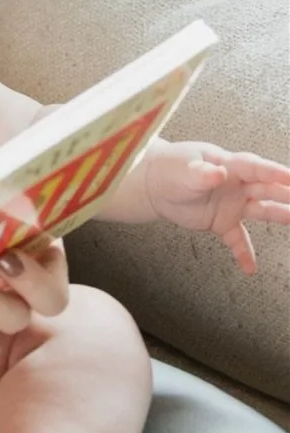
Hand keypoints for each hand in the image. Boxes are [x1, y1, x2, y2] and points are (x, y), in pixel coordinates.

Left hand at [142, 141, 289, 273]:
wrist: (155, 185)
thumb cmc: (170, 168)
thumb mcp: (183, 169)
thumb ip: (201, 173)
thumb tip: (218, 173)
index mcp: (228, 165)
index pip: (255, 168)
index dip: (273, 172)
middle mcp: (236, 184)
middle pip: (267, 188)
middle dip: (287, 193)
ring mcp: (232, 204)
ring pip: (262, 211)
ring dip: (280, 216)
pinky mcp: (223, 222)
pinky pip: (238, 239)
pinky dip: (244, 253)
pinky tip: (250, 268)